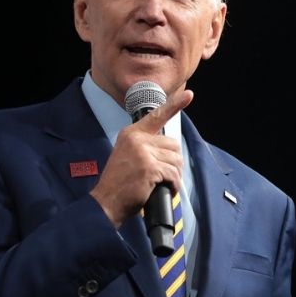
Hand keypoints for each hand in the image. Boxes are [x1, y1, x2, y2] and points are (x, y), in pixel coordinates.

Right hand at [89, 90, 193, 226]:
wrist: (106, 202)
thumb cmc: (120, 182)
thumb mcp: (128, 155)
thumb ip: (145, 146)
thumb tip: (170, 148)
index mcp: (131, 133)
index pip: (156, 116)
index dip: (175, 105)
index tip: (189, 95)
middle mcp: (137, 139)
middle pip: (173, 145)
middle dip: (173, 162)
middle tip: (162, 175)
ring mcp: (143, 153)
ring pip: (176, 161)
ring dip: (173, 175)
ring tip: (160, 183)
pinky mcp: (149, 168)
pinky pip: (173, 175)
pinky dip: (173, 185)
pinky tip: (164, 190)